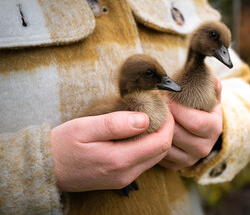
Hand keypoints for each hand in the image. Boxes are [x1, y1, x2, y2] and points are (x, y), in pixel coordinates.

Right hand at [51, 111, 173, 191]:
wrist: (46, 170)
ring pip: (155, 157)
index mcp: (119, 160)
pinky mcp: (120, 178)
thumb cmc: (62, 145)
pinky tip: (140, 131)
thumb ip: (115, 124)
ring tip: (152, 116)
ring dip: (158, 136)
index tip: (164, 105)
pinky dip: (148, 145)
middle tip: (161, 108)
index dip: (168, 122)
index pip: (161, 142)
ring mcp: (124, 178)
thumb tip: (144, 119)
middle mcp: (126, 174)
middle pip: (162, 151)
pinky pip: (144, 161)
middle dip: (167, 128)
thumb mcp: (84, 128)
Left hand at [159, 76, 222, 169]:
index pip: (194, 122)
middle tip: (152, 104)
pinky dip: (153, 142)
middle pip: (177, 134)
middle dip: (163, 117)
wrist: (202, 129)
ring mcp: (190, 159)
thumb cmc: (202, 108)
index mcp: (214, 128)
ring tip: (149, 115)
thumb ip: (212, 86)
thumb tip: (214, 79)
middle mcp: (204, 147)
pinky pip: (159, 156)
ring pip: (166, 146)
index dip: (177, 108)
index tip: (165, 96)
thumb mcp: (210, 96)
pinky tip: (150, 129)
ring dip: (155, 129)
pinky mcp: (177, 166)